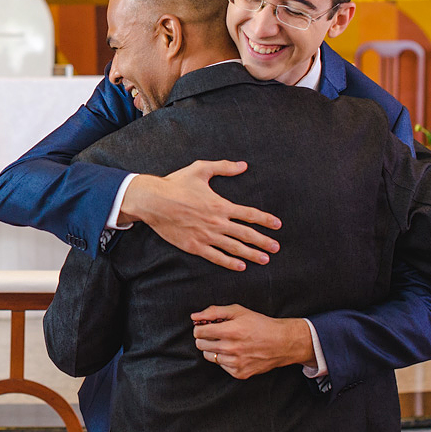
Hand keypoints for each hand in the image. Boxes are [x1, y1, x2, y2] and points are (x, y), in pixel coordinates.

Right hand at [119, 160, 281, 270]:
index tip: (277, 225)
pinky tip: (240, 266)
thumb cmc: (175, 184)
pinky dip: (230, 262)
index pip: (249, 214)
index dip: (266, 220)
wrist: (153, 201)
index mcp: (220, 205)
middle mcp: (217, 222)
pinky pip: (216, 257)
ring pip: (234, 248)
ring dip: (252, 254)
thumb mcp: (200, 169)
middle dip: (263, 241)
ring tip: (265, 259)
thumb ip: (223, 167)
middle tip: (276, 248)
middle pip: (246, 234)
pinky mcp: (194, 246)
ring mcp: (206, 236)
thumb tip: (243, 165)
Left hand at [191, 304, 313, 378]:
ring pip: (209, 356)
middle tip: (216, 334)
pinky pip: (221, 365)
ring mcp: (236, 363)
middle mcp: (232, 348)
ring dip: (213, 348)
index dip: (200, 327)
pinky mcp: (240, 373)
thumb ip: (213, 312)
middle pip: (200, 344)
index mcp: (231, 331)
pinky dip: (224, 359)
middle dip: (204, 337)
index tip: (206, 326)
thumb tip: (194, 316)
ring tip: (227, 342)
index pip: (199, 332)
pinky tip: (235, 352)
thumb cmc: (259, 324)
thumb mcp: (238, 311)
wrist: (282, 343)